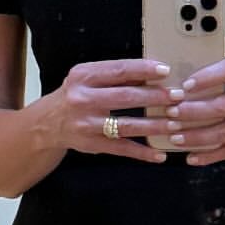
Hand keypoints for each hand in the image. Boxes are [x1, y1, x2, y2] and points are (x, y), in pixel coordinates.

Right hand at [57, 56, 175, 161]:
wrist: (46, 124)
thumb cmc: (75, 95)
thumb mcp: (87, 78)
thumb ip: (114, 75)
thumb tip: (152, 72)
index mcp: (84, 76)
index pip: (118, 70)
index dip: (143, 70)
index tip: (165, 71)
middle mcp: (83, 99)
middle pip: (125, 97)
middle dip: (154, 97)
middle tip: (178, 97)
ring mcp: (88, 124)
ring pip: (126, 125)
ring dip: (153, 125)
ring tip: (175, 124)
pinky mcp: (92, 144)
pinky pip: (121, 149)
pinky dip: (142, 152)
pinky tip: (160, 154)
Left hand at [162, 58, 224, 165]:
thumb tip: (183, 90)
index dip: (207, 76)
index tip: (186, 85)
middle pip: (223, 105)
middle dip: (193, 111)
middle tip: (171, 114)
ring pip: (224, 132)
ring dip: (196, 136)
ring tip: (175, 137)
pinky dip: (209, 156)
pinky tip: (192, 157)